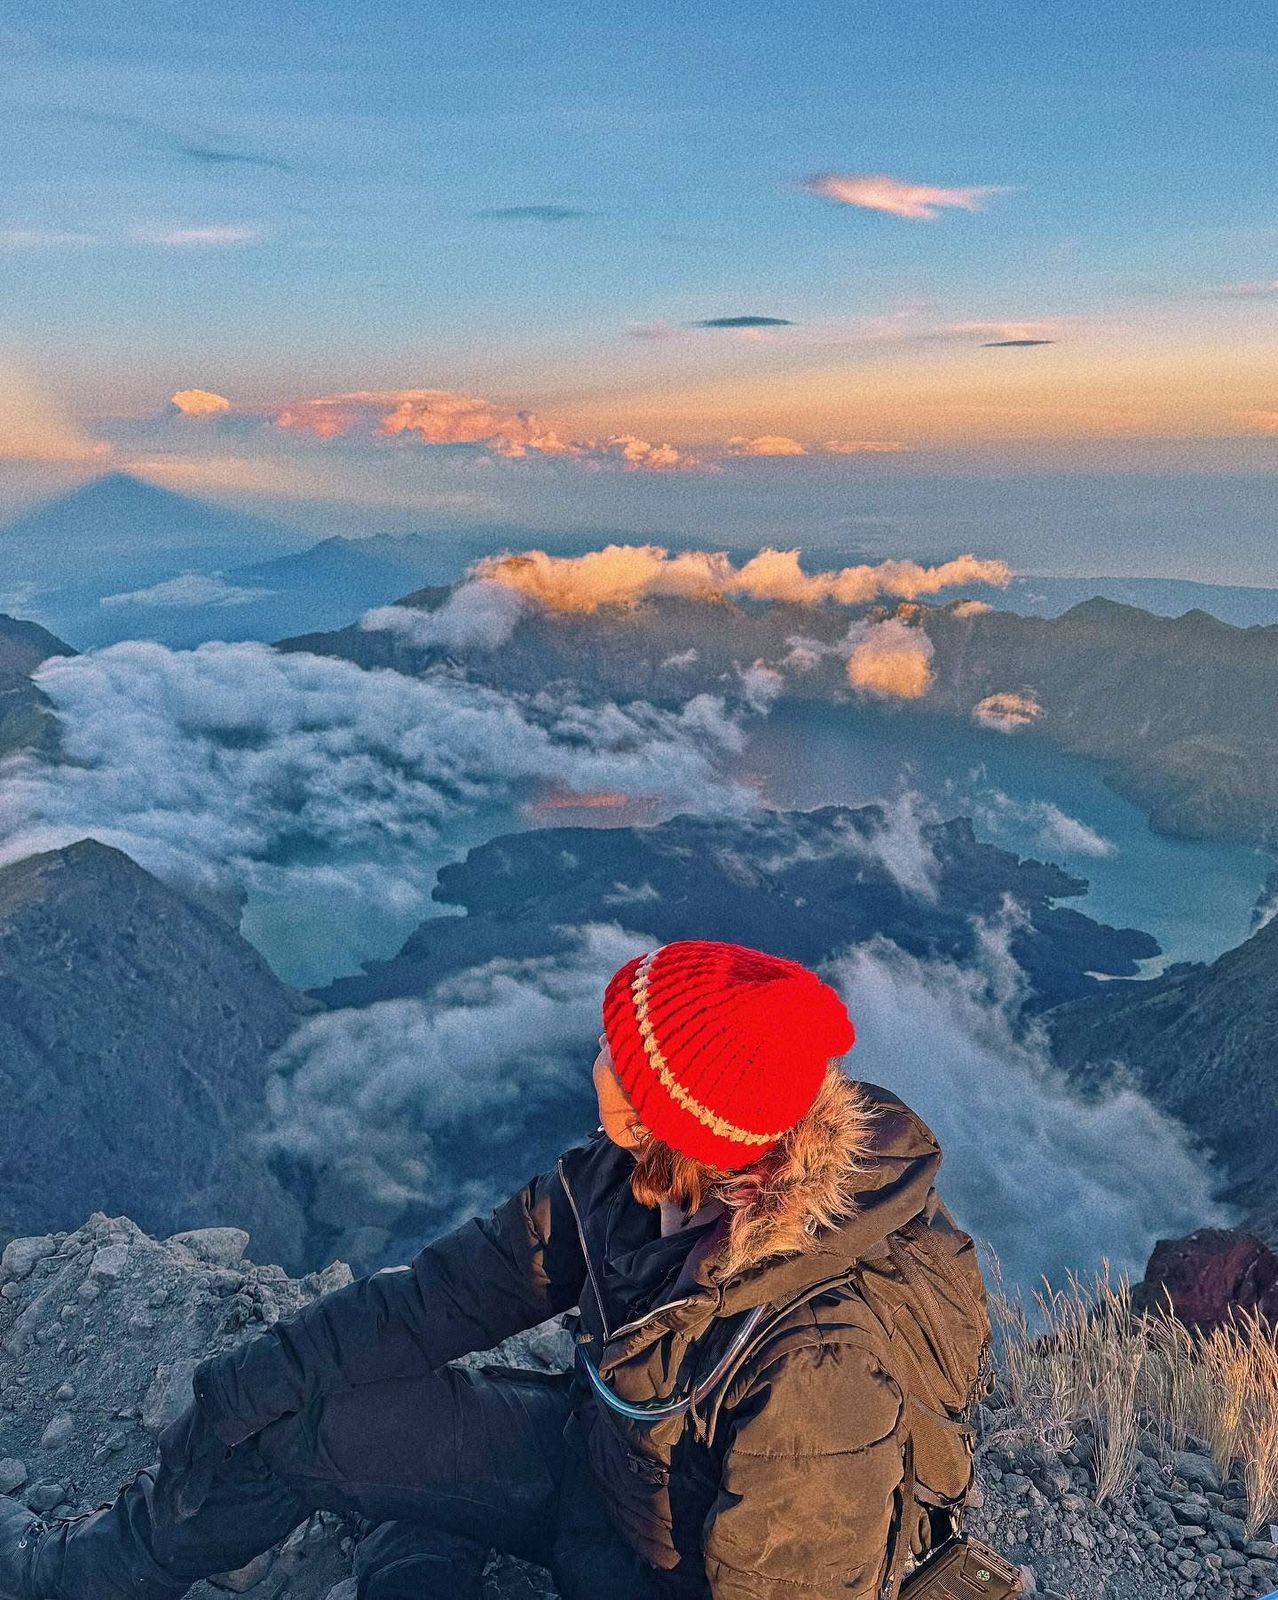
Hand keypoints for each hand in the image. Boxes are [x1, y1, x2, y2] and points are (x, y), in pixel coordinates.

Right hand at [151, 1399, 229, 1526]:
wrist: (226, 1390)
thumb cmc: (215, 1426)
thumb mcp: (205, 1459)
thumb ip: (194, 1485)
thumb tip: (182, 1512)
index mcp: (170, 1454)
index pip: (161, 1490)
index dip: (162, 1509)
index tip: (163, 1526)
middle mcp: (170, 1444)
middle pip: (168, 1479)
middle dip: (169, 1498)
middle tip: (172, 1517)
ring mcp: (180, 1435)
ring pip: (177, 1467)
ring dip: (179, 1483)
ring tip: (183, 1499)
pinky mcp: (193, 1429)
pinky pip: (186, 1456)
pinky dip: (188, 1470)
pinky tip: (196, 1474)